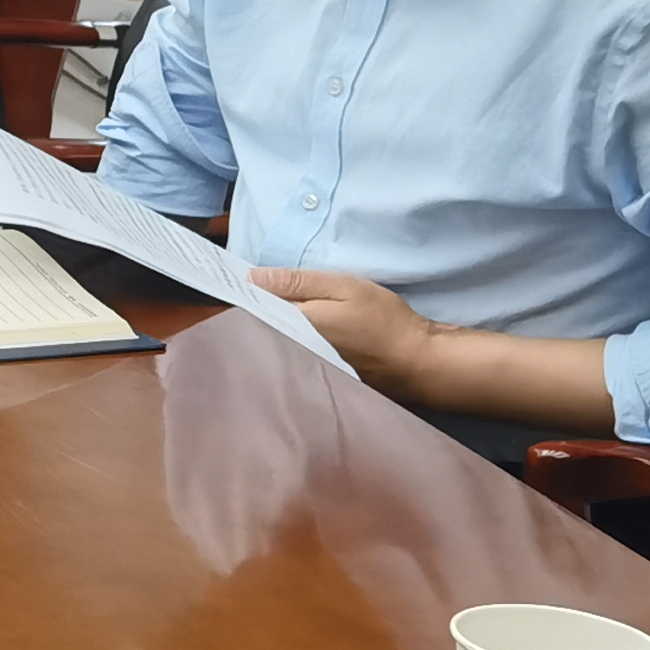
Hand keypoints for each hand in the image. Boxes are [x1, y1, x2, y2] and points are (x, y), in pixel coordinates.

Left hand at [243, 265, 441, 389]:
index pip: (253, 310)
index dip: (244, 294)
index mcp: (293, 326)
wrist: (416, 361)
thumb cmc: (381, 319)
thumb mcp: (342, 288)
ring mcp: (302, 364)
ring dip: (268, 324)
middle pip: (260, 327)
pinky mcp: (315, 370)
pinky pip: (290, 350)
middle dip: (253, 309)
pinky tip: (291, 328)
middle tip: (249, 288)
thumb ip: (297, 282)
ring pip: (274, 339)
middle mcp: (291, 350)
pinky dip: (286, 337)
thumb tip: (252, 278)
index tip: (233, 280)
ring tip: (267, 305)